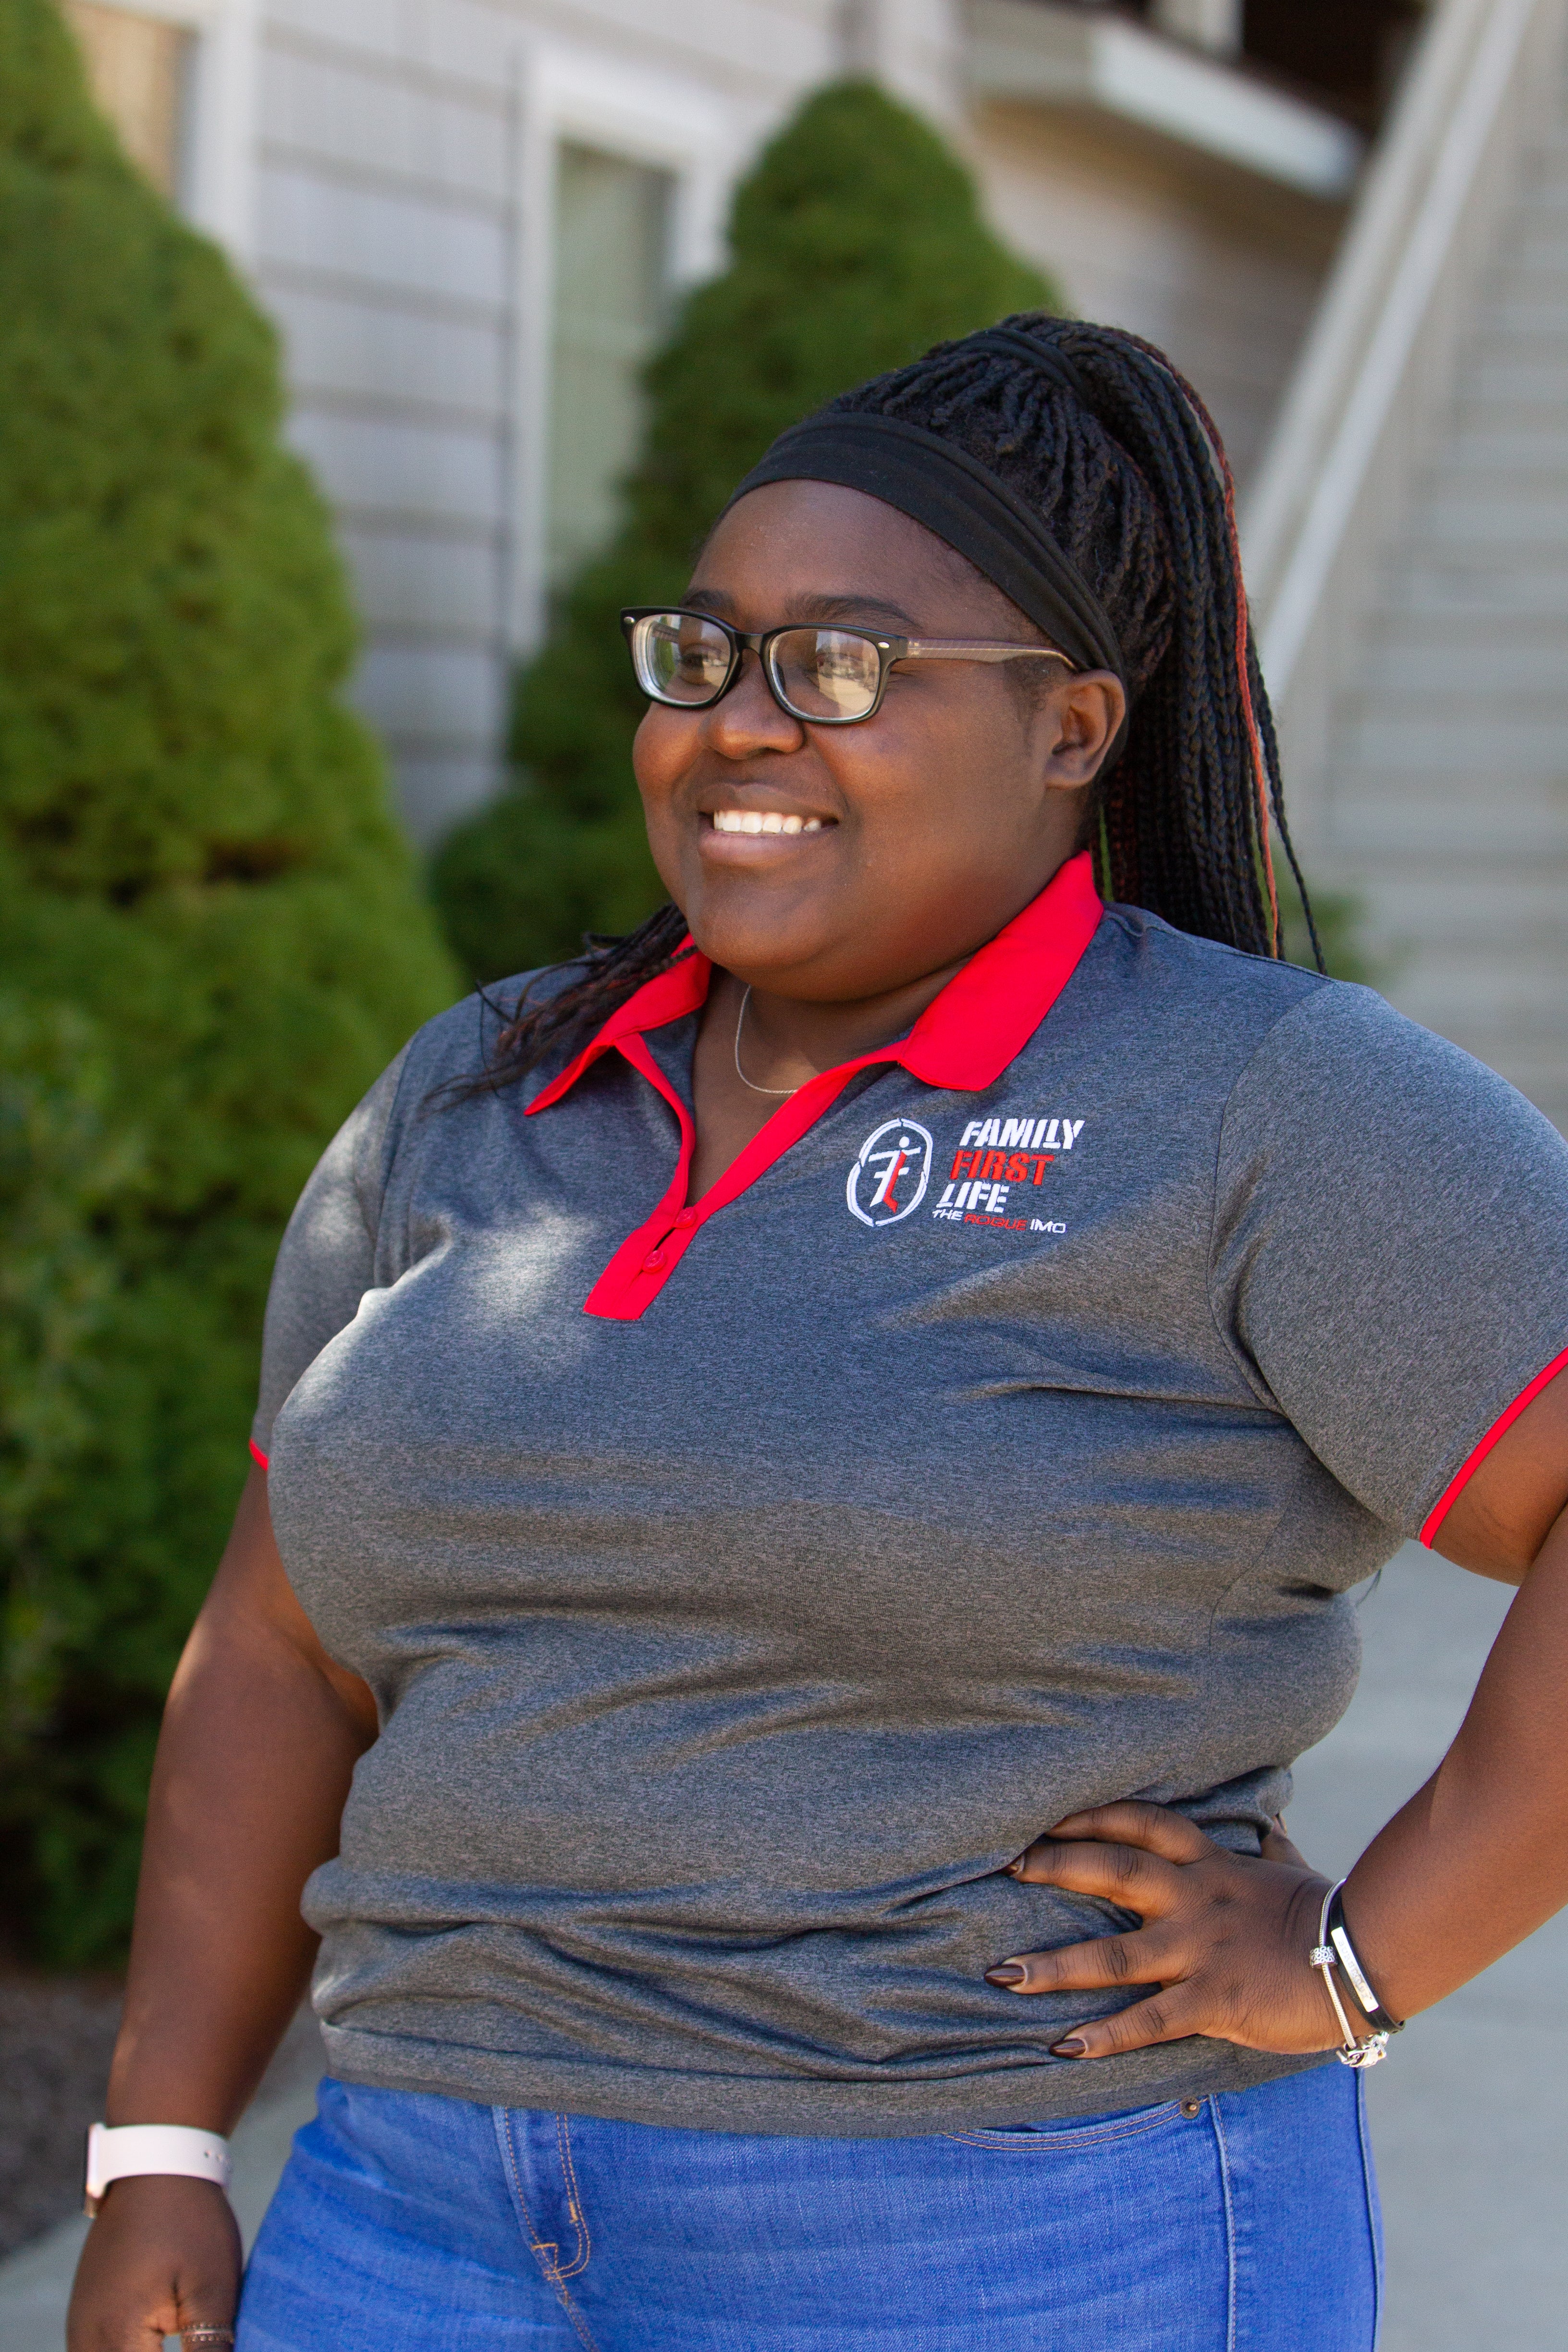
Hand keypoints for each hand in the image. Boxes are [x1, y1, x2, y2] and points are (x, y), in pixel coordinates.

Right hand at [67, 2175, 239, 2349]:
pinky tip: (162, 2342)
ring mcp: (81, 2329)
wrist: (157, 2163)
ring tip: (188, 2337)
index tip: (208, 2347)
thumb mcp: (212, 2289)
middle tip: (198, 2339)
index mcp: (116, 2339)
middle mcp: (86, 2341)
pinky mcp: (87, 2316)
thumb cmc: (191, 2222)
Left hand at [985, 1800, 1352, 2060]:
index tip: (1049, 1817)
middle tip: (1008, 1866)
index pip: (1142, 1824)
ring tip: (1002, 1974)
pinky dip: (1105, 2034)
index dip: (1093, 1816)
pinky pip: (1149, 2020)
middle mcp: (1195, 1901)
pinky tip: (1065, 2046)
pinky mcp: (1214, 2000)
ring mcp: (1200, 1951)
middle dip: (1057, 1866)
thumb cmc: (1324, 1913)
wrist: (1365, 1957)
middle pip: (1113, 1870)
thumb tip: (1271, 1822)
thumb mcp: (1289, 1869)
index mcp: (1210, 1866)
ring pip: (1114, 1954)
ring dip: (1054, 1965)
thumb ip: (1270, 1847)